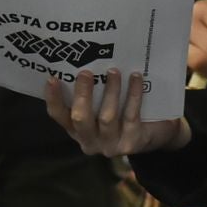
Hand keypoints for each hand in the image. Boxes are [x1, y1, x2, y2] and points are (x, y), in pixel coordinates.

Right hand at [44, 68, 188, 157]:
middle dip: (82, 95)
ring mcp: (110, 145)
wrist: (155, 135)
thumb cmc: (122, 115)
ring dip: (110, 92)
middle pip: (80, 119)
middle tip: (85, 73)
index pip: (60, 116)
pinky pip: (131, 115)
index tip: (52, 78)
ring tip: (114, 71)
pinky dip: (133, 94)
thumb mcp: (102, 107)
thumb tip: (84, 61)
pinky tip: (136, 78)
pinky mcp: (131, 142)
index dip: (54, 99)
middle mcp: (90, 141)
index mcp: (77, 131)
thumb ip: (91, 94)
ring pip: (107, 117)